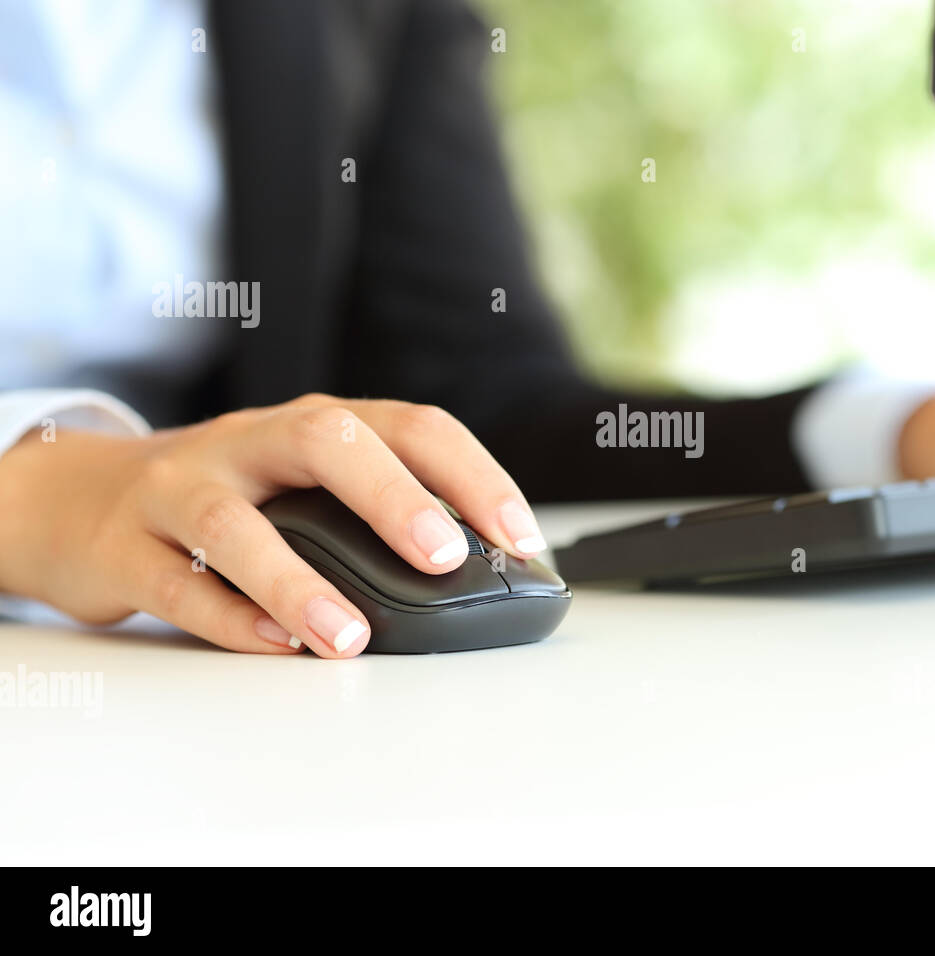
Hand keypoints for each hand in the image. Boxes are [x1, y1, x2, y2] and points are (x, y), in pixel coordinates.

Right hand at [0, 394, 547, 657]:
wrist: (75, 496)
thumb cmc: (222, 496)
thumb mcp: (299, 484)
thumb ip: (371, 513)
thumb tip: (479, 575)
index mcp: (310, 427)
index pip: (407, 426)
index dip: (471, 474)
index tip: (519, 536)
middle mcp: (248, 443)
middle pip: (323, 442)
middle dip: (392, 496)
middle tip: (445, 557)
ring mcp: (178, 489)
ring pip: (233, 523)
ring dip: (297, 580)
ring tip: (349, 637)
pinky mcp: (124, 548)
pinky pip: (174, 585)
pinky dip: (228, 619)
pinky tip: (276, 646)